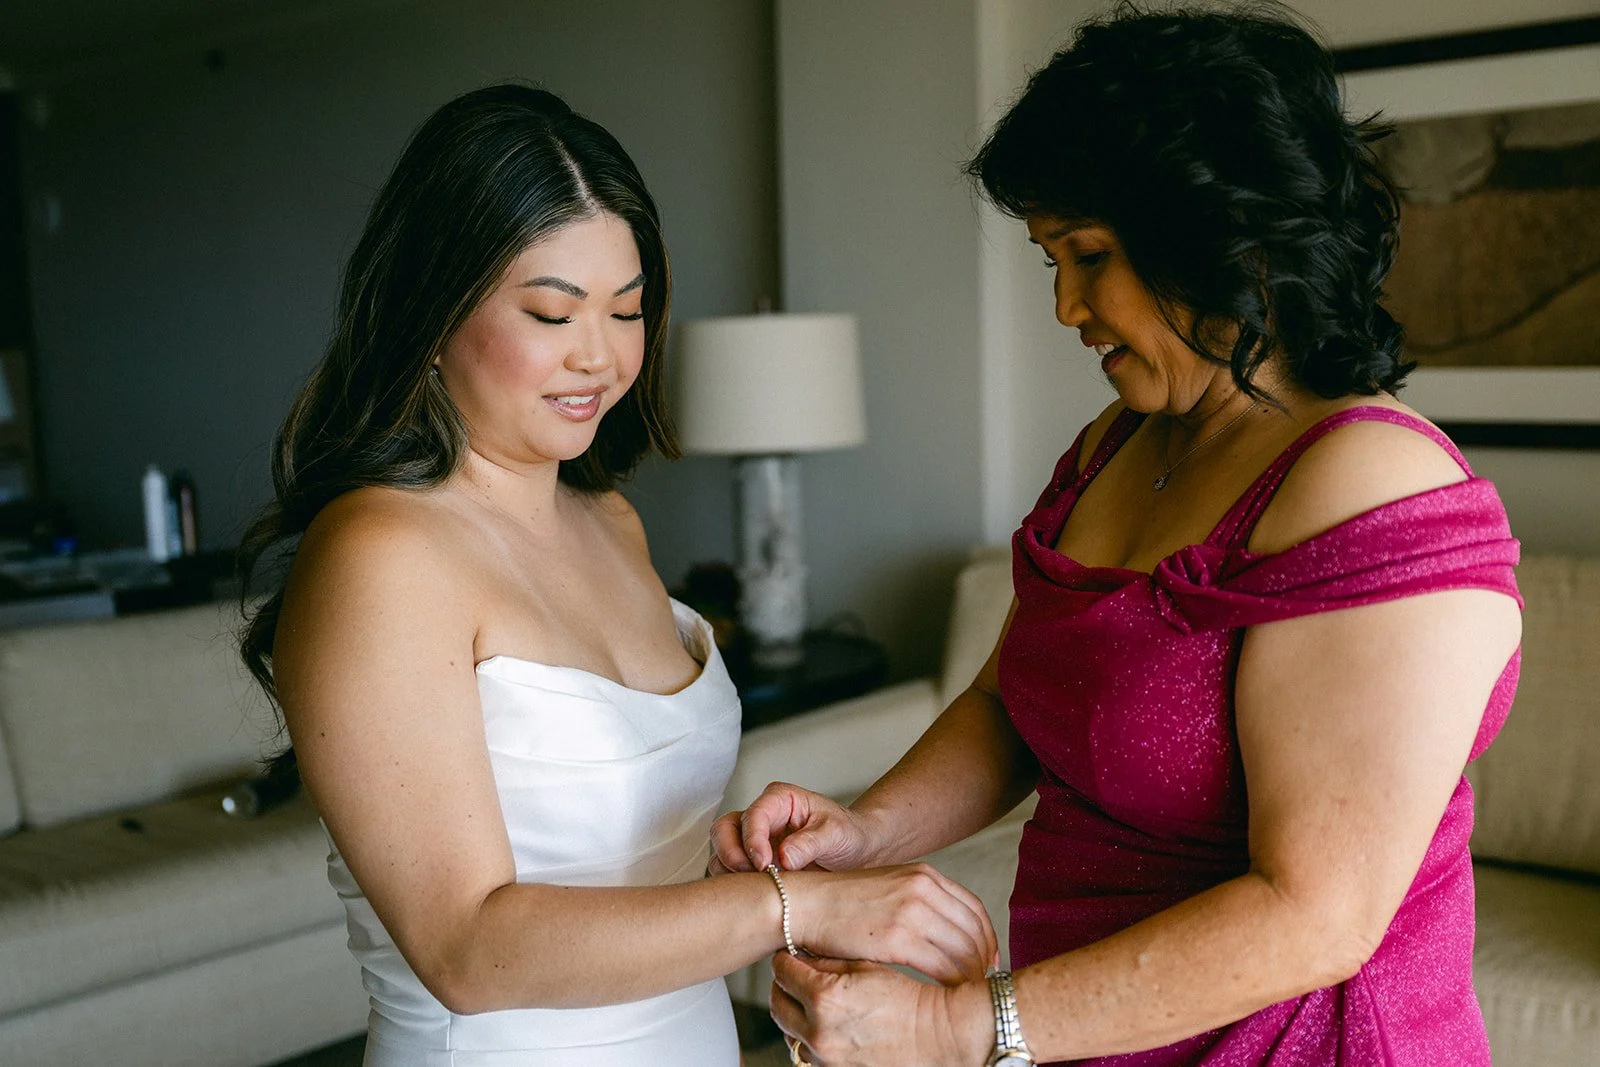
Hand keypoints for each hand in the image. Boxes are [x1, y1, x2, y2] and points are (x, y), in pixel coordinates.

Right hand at [709, 782, 877, 874]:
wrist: (858, 853)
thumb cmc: (848, 834)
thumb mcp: (836, 833)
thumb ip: (810, 843)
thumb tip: (784, 857)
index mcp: (780, 800)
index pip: (753, 815)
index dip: (753, 839)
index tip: (763, 864)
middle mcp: (762, 818)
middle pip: (725, 829)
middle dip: (731, 854)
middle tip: (752, 875)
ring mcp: (755, 842)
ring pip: (722, 853)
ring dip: (732, 872)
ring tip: (758, 888)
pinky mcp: (753, 864)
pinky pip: (730, 873)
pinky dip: (736, 885)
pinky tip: (757, 896)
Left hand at [770, 952, 991, 1066]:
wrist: (941, 1035)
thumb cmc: (912, 998)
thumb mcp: (867, 969)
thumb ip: (829, 962)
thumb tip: (803, 956)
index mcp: (824, 998)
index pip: (783, 972)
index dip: (786, 959)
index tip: (791, 954)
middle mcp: (818, 1033)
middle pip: (778, 1005)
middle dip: (783, 987)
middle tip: (794, 975)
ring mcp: (826, 1059)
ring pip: (790, 1033)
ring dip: (795, 1014)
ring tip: (811, 1000)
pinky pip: (809, 1054)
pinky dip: (811, 1037)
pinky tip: (827, 1023)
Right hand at [786, 864, 997, 984]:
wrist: (804, 904)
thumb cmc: (840, 902)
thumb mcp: (887, 887)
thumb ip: (918, 900)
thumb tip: (944, 929)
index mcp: (923, 874)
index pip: (973, 908)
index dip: (987, 936)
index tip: (989, 958)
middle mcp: (923, 888)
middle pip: (974, 930)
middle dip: (985, 959)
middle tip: (986, 980)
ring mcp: (912, 912)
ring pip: (963, 951)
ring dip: (972, 974)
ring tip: (970, 992)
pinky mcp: (898, 938)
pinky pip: (942, 967)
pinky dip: (954, 983)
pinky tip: (950, 993)